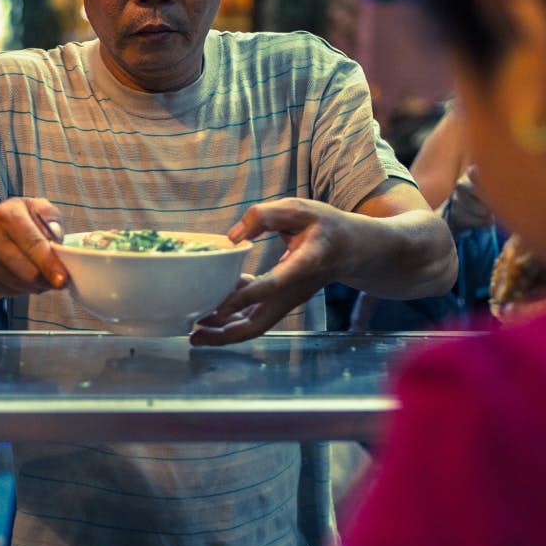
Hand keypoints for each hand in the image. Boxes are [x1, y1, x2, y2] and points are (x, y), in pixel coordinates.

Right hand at [0, 198, 67, 297]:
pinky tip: (21, 274)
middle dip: (49, 278)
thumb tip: (57, 237)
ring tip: (38, 271)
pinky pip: (14, 293)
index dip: (50, 265)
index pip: (33, 245)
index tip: (63, 279)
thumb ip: (50, 216)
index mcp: (6, 216)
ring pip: (24, 286)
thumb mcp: (29, 206)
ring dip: (38, 284)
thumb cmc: (7, 221)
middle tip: (58, 275)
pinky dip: (24, 288)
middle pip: (30, 273)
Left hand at [190, 198, 350, 345]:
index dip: (245, 297)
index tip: (219, 307)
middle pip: (259, 323)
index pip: (272, 285)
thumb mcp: (299, 209)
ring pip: (254, 326)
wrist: (350, 249)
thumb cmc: (325, 227)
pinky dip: (232, 318)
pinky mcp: (279, 301)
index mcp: (304, 264)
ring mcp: (286, 301)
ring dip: (224, 332)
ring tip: (194, 333)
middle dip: (226, 334)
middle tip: (194, 336)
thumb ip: (265, 215)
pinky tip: (210, 312)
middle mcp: (293, 291)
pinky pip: (254, 316)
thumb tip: (232, 237)